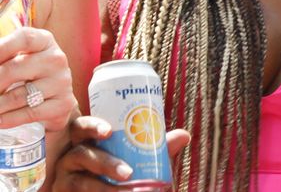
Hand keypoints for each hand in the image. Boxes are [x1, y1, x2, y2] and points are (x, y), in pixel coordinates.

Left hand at [0, 27, 75, 131]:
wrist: (54, 96)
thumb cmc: (26, 71)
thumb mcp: (16, 57)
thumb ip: (1, 58)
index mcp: (44, 41)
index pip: (24, 39)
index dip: (1, 48)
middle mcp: (56, 58)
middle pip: (13, 69)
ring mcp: (62, 81)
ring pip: (18, 96)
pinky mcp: (63, 103)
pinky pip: (29, 113)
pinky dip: (7, 119)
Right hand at [53, 116, 189, 190]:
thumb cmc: (121, 173)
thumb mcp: (137, 159)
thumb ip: (156, 149)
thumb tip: (184, 135)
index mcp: (86, 141)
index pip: (81, 127)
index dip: (92, 126)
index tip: (109, 131)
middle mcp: (70, 159)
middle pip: (80, 155)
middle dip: (104, 163)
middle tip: (128, 173)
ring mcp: (65, 181)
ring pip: (79, 183)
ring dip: (104, 188)